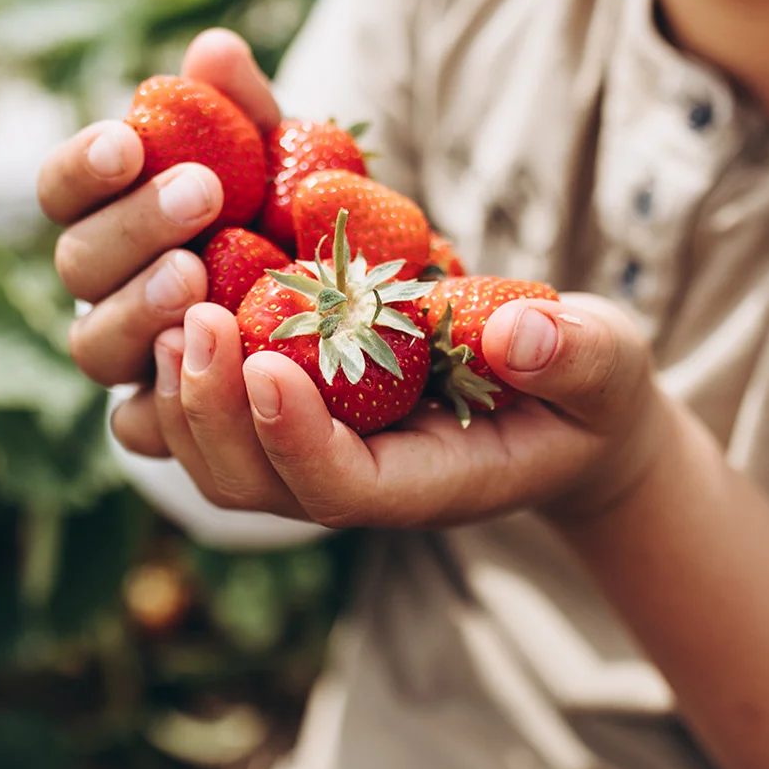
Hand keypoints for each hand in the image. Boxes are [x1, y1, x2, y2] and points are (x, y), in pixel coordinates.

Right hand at [38, 29, 279, 457]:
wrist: (375, 336)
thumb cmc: (310, 232)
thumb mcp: (295, 163)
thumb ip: (249, 114)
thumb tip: (214, 52)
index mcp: (117, 221)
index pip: (64, 192)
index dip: (83, 169)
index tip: (131, 140)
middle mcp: (110, 296)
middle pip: (76, 269)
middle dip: (130, 226)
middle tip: (201, 193)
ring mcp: (137, 369)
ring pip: (96, 350)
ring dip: (139, 311)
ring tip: (202, 278)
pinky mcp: (176, 435)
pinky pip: (145, 433)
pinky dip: (172, 404)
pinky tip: (226, 368)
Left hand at [151, 292, 681, 526]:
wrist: (550, 398)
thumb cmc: (583, 389)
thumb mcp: (605, 365)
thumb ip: (575, 355)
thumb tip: (523, 332)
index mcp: (423, 484)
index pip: (341, 487)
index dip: (298, 437)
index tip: (271, 364)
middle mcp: (347, 478)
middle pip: (249, 479)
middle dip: (213, 405)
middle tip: (193, 316)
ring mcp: (302, 449)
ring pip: (207, 452)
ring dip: (174, 386)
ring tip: (164, 301)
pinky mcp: (279, 407)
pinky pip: (198, 403)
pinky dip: (169, 356)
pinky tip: (164, 280)